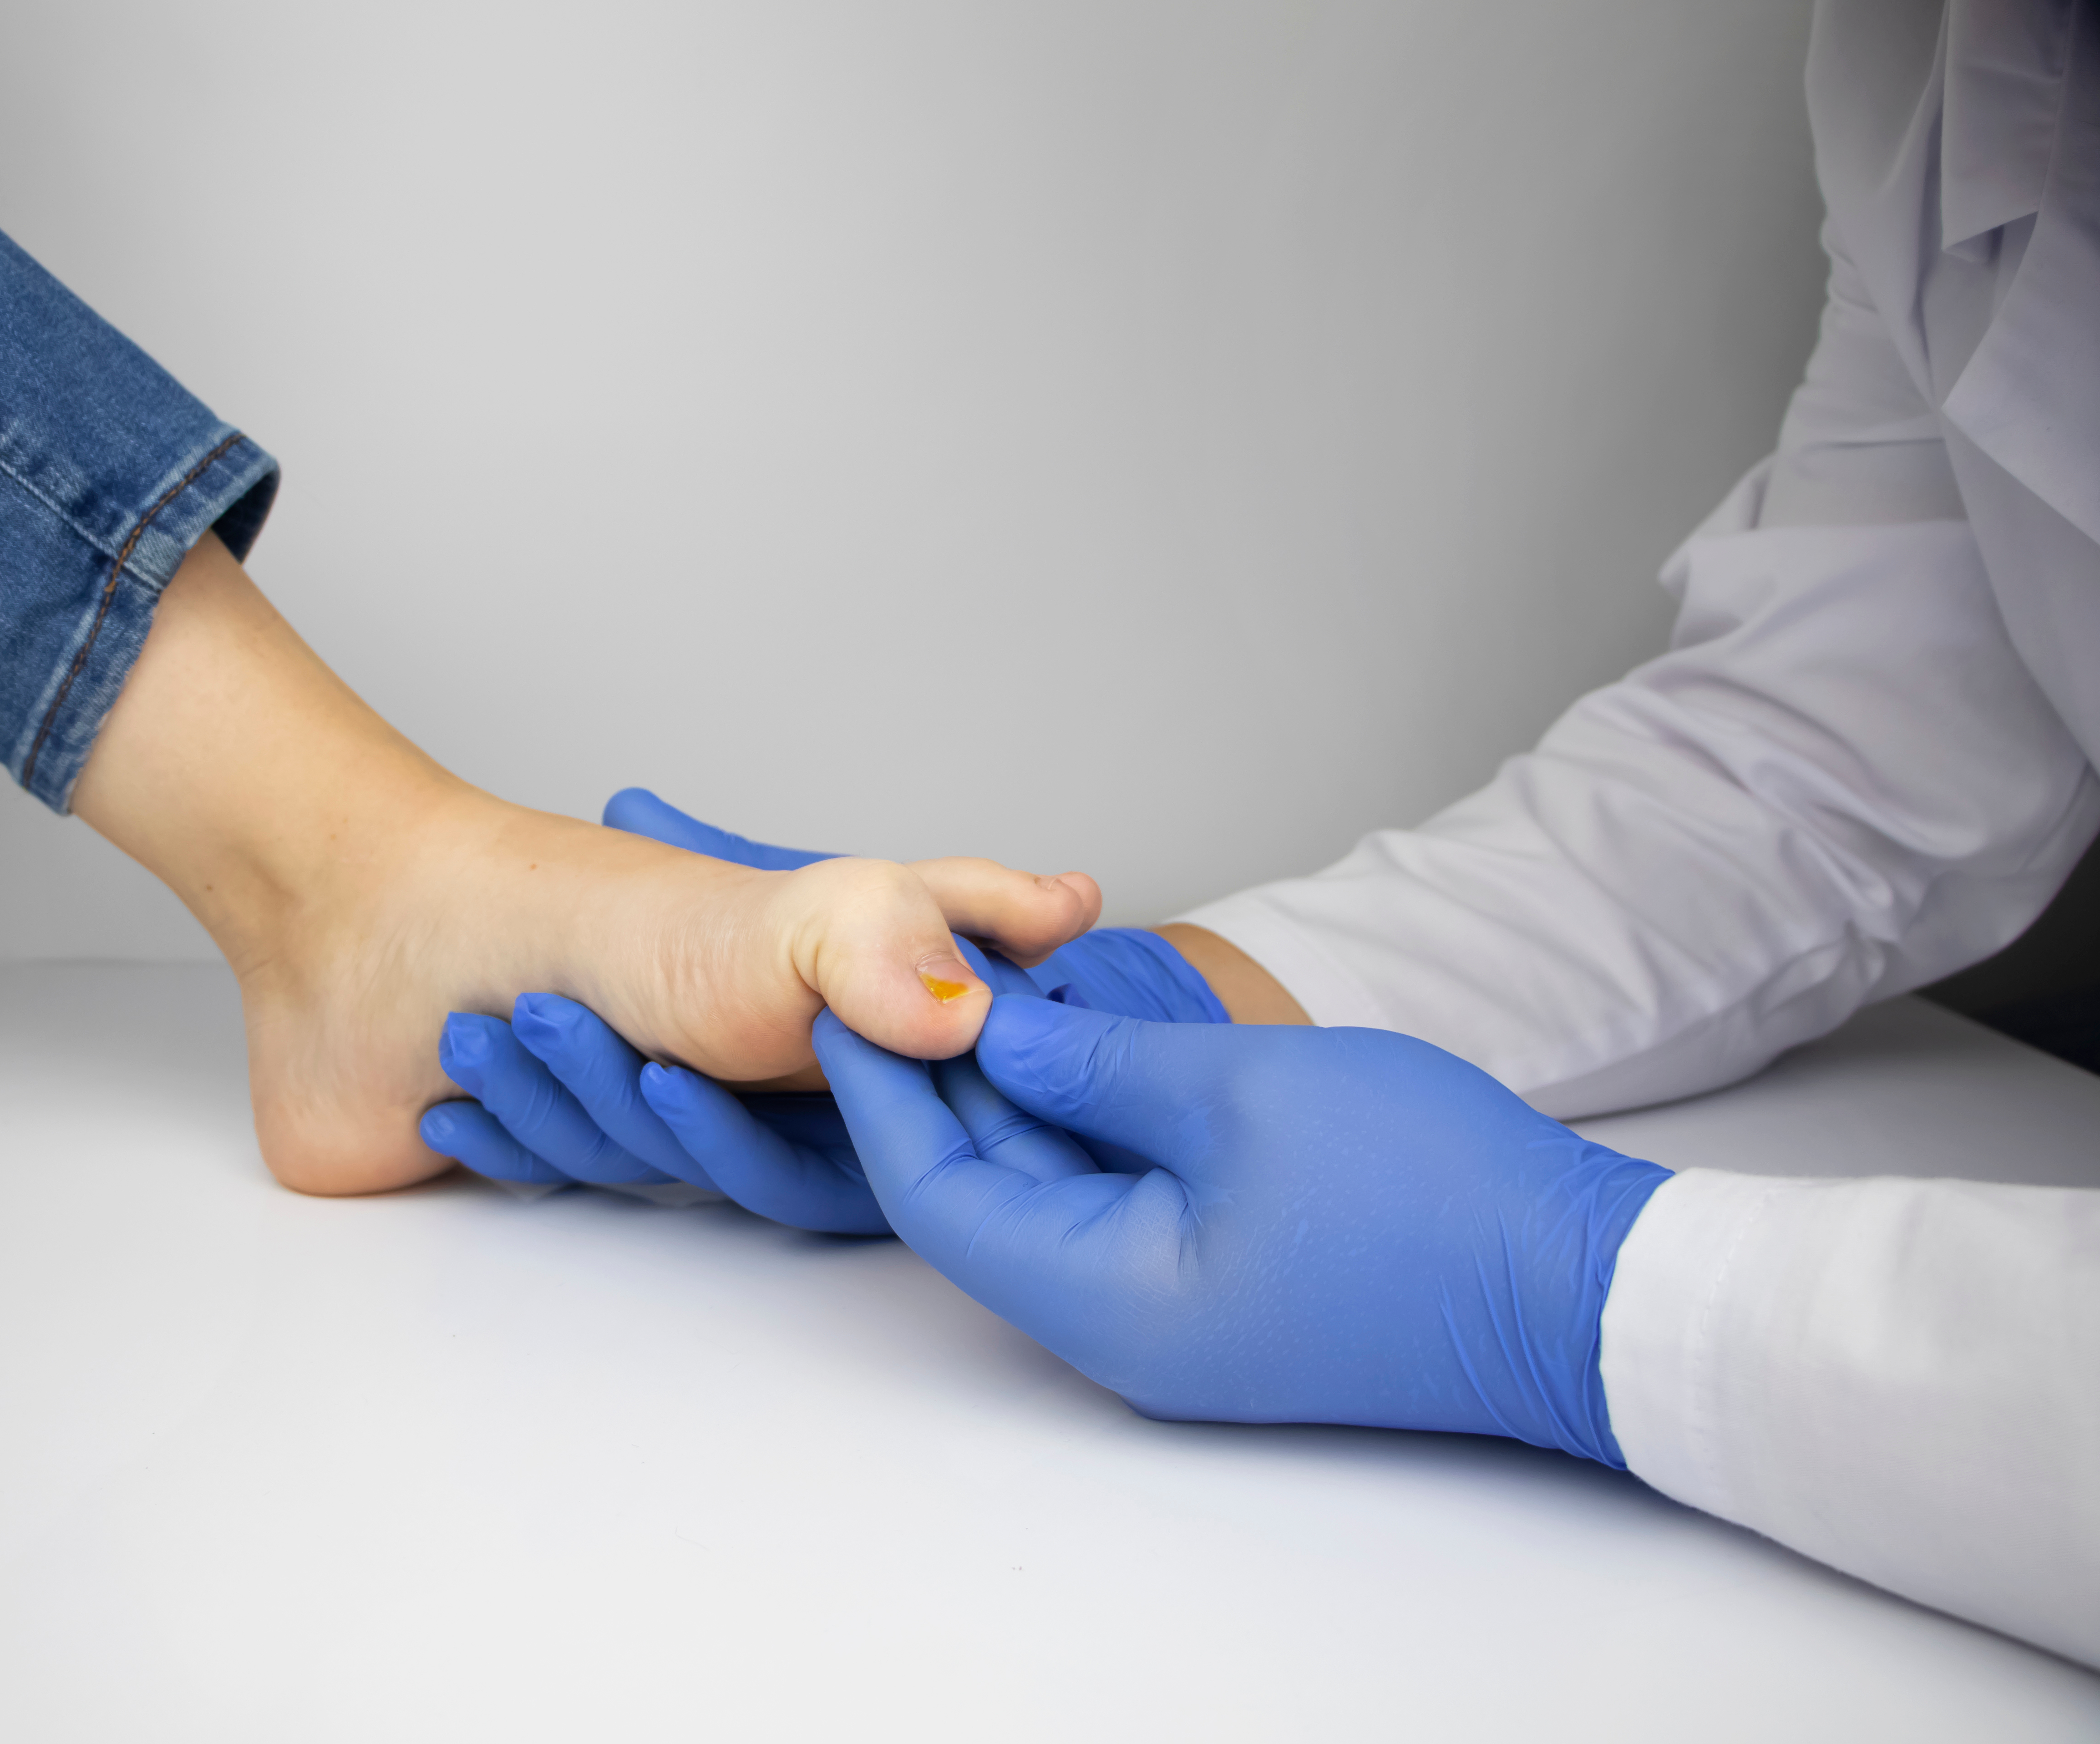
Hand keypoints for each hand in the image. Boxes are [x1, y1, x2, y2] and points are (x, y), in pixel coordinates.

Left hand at [420, 792, 1227, 1229]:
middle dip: (655, 1112)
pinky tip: (465, 1105)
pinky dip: (515, 1146)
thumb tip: (1047, 945)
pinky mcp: (568, 1153)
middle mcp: (757, 1063)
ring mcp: (661, 1108)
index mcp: (834, 1012)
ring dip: (564, 1113)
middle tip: (571, 1021)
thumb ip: (911, 941)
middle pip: (762, 1162)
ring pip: (655, 1177)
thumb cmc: (591, 904)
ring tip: (494, 1033)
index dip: (857, 1108)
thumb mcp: (792, 913)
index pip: (905, 1103)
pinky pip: (571, 1192)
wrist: (380, 901)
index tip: (774, 1063)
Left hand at [813, 996, 1671, 1461]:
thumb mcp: (1236, 1094)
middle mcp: (1124, 1330)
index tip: (844, 998)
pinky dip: (1085, 1124)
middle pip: (987, 1196)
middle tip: (903, 971)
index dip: (884, 1090)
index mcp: (1109, 1302)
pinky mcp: (1224, 1286)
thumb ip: (1094, 1063)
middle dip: (940, 1083)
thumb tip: (990, 1029)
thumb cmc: (1428, 1194)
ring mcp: (1177, 1316)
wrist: (1581, 1286)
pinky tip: (1072, 1045)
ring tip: (978, 988)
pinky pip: (1116, 1204)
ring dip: (1016, 1097)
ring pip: (1052, 1194)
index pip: (941, 1195)